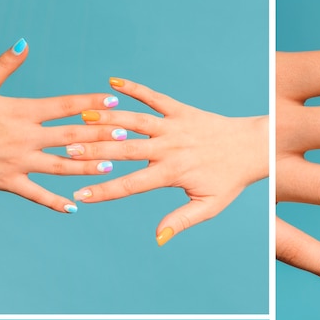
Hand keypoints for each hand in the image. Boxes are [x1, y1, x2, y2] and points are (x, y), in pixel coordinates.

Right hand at [0, 39, 114, 212]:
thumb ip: (5, 65)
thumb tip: (24, 42)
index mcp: (20, 112)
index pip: (62, 106)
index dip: (89, 104)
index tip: (112, 102)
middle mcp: (24, 137)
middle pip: (69, 137)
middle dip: (99, 136)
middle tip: (126, 135)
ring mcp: (18, 162)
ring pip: (60, 167)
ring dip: (87, 167)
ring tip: (111, 167)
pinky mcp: (9, 182)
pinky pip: (36, 195)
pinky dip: (55, 202)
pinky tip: (74, 207)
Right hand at [68, 78, 266, 245]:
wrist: (253, 148)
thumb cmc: (230, 180)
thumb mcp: (209, 206)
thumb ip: (181, 220)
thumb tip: (158, 238)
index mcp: (173, 173)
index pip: (132, 184)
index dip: (104, 191)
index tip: (80, 196)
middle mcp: (169, 147)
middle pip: (125, 150)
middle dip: (94, 150)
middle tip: (66, 150)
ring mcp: (174, 126)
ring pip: (134, 121)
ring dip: (107, 118)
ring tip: (79, 116)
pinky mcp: (181, 109)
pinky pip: (154, 97)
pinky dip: (135, 88)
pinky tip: (112, 82)